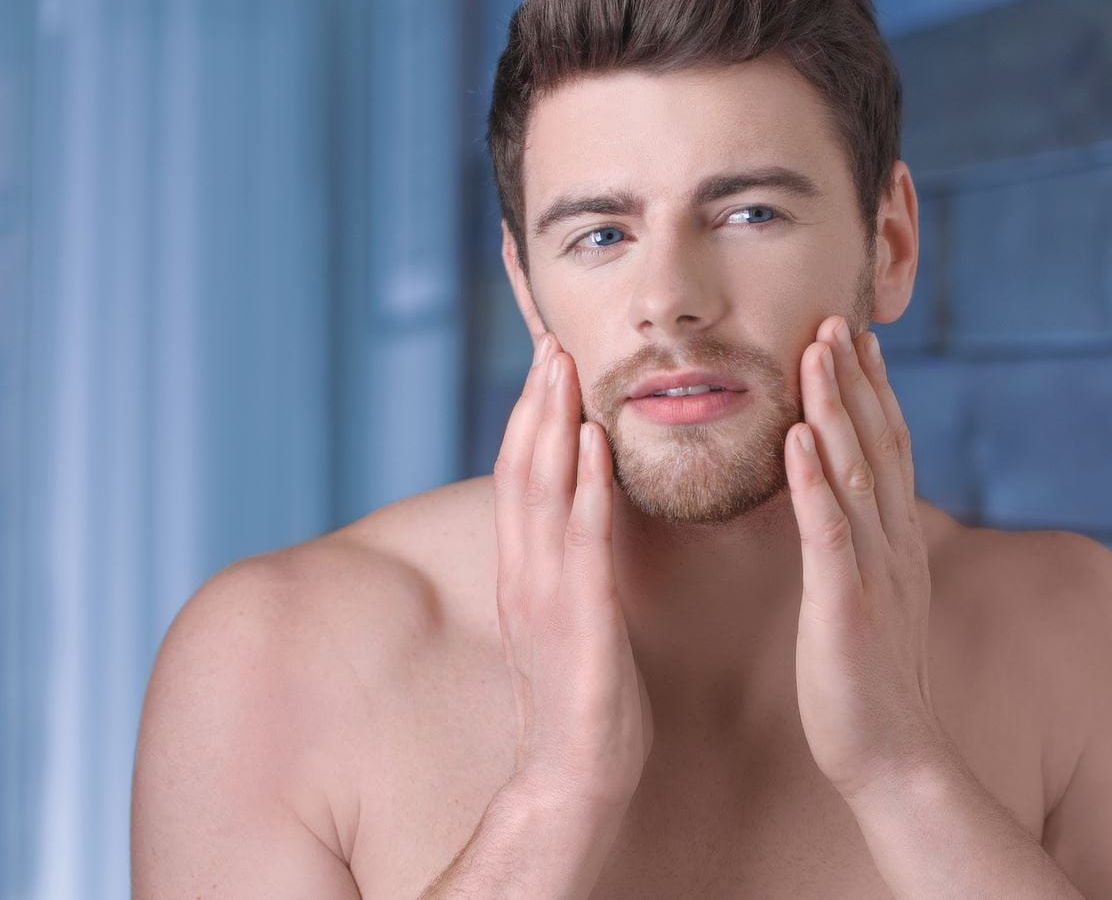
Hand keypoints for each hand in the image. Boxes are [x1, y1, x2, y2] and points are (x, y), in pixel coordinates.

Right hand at [491, 332, 653, 811]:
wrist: (575, 774)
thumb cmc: (585, 694)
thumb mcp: (571, 612)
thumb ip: (569, 560)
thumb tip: (583, 511)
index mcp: (526, 567)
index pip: (519, 473)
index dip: (528, 412)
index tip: (546, 355)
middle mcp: (524, 570)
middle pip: (520, 467)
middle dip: (534, 400)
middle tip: (552, 337)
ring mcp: (545, 593)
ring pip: (541, 491)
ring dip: (551, 424)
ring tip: (564, 366)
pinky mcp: (578, 620)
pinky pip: (581, 542)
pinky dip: (583, 487)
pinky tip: (592, 443)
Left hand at [785, 316, 956, 802]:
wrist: (894, 760)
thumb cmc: (869, 684)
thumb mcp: (872, 600)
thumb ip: (863, 549)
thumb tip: (850, 507)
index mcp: (896, 544)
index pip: (889, 450)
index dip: (873, 391)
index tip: (855, 338)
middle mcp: (894, 546)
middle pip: (879, 444)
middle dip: (856, 378)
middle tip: (834, 317)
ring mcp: (874, 574)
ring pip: (857, 473)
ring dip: (836, 408)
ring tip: (816, 352)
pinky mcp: (848, 607)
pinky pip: (829, 533)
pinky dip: (814, 481)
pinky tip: (796, 437)